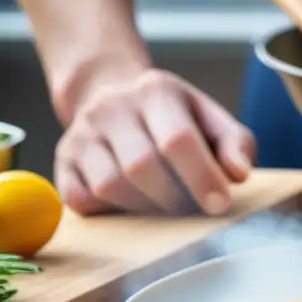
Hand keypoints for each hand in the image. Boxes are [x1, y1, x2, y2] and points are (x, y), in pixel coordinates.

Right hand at [54, 69, 255, 215]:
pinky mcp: (63, 160)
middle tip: (193, 210)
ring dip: (145, 208)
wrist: (115, 98)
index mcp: (156, 91)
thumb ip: (235, 143)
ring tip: (167, 206)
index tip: (219, 204)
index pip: (177, 139)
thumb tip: (238, 174)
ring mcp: (81, 133)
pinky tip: (132, 203)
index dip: (201, 177)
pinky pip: (82, 199)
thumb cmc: (175, 118)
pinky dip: (110, 211)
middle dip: (174, 198)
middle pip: (142, 165)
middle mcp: (112, 106)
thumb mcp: (211, 119)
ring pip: (110, 185)